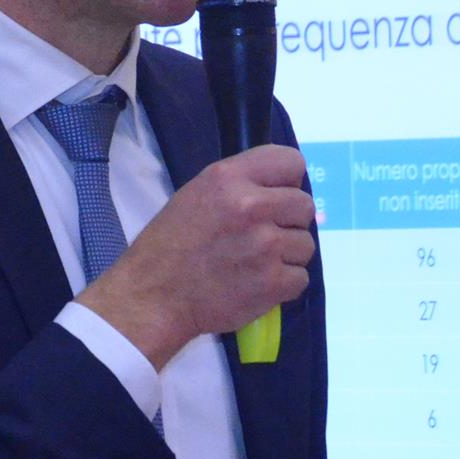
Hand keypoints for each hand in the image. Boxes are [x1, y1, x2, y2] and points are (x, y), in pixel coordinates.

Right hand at [78, 144, 315, 368]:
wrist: (154, 296)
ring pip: (305, 244)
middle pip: (304, 206)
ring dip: (287, 255)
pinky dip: (283, 284)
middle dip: (288, 221)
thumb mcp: (196, 194)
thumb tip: (281, 188)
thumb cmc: (170, 243)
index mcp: (229, 178)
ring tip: (256, 263)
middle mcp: (252, 206)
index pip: (291, 162)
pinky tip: (258, 283)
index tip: (274, 197)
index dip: (287, 181)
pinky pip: (300, 278)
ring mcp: (266, 246)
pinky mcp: (273, 283)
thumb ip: (240, 184)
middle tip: (263, 236)